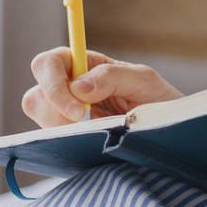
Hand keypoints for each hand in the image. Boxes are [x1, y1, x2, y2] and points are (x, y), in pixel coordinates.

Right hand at [22, 47, 182, 126]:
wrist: (170, 129)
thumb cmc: (160, 99)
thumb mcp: (144, 81)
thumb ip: (112, 77)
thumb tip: (77, 87)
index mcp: (85, 66)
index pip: (48, 63)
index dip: (53, 84)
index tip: (78, 111)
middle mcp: (69, 88)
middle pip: (36, 95)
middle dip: (56, 112)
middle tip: (85, 125)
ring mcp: (66, 115)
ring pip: (40, 120)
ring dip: (62, 129)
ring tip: (96, 132)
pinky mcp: (69, 137)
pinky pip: (51, 141)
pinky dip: (66, 142)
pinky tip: (91, 142)